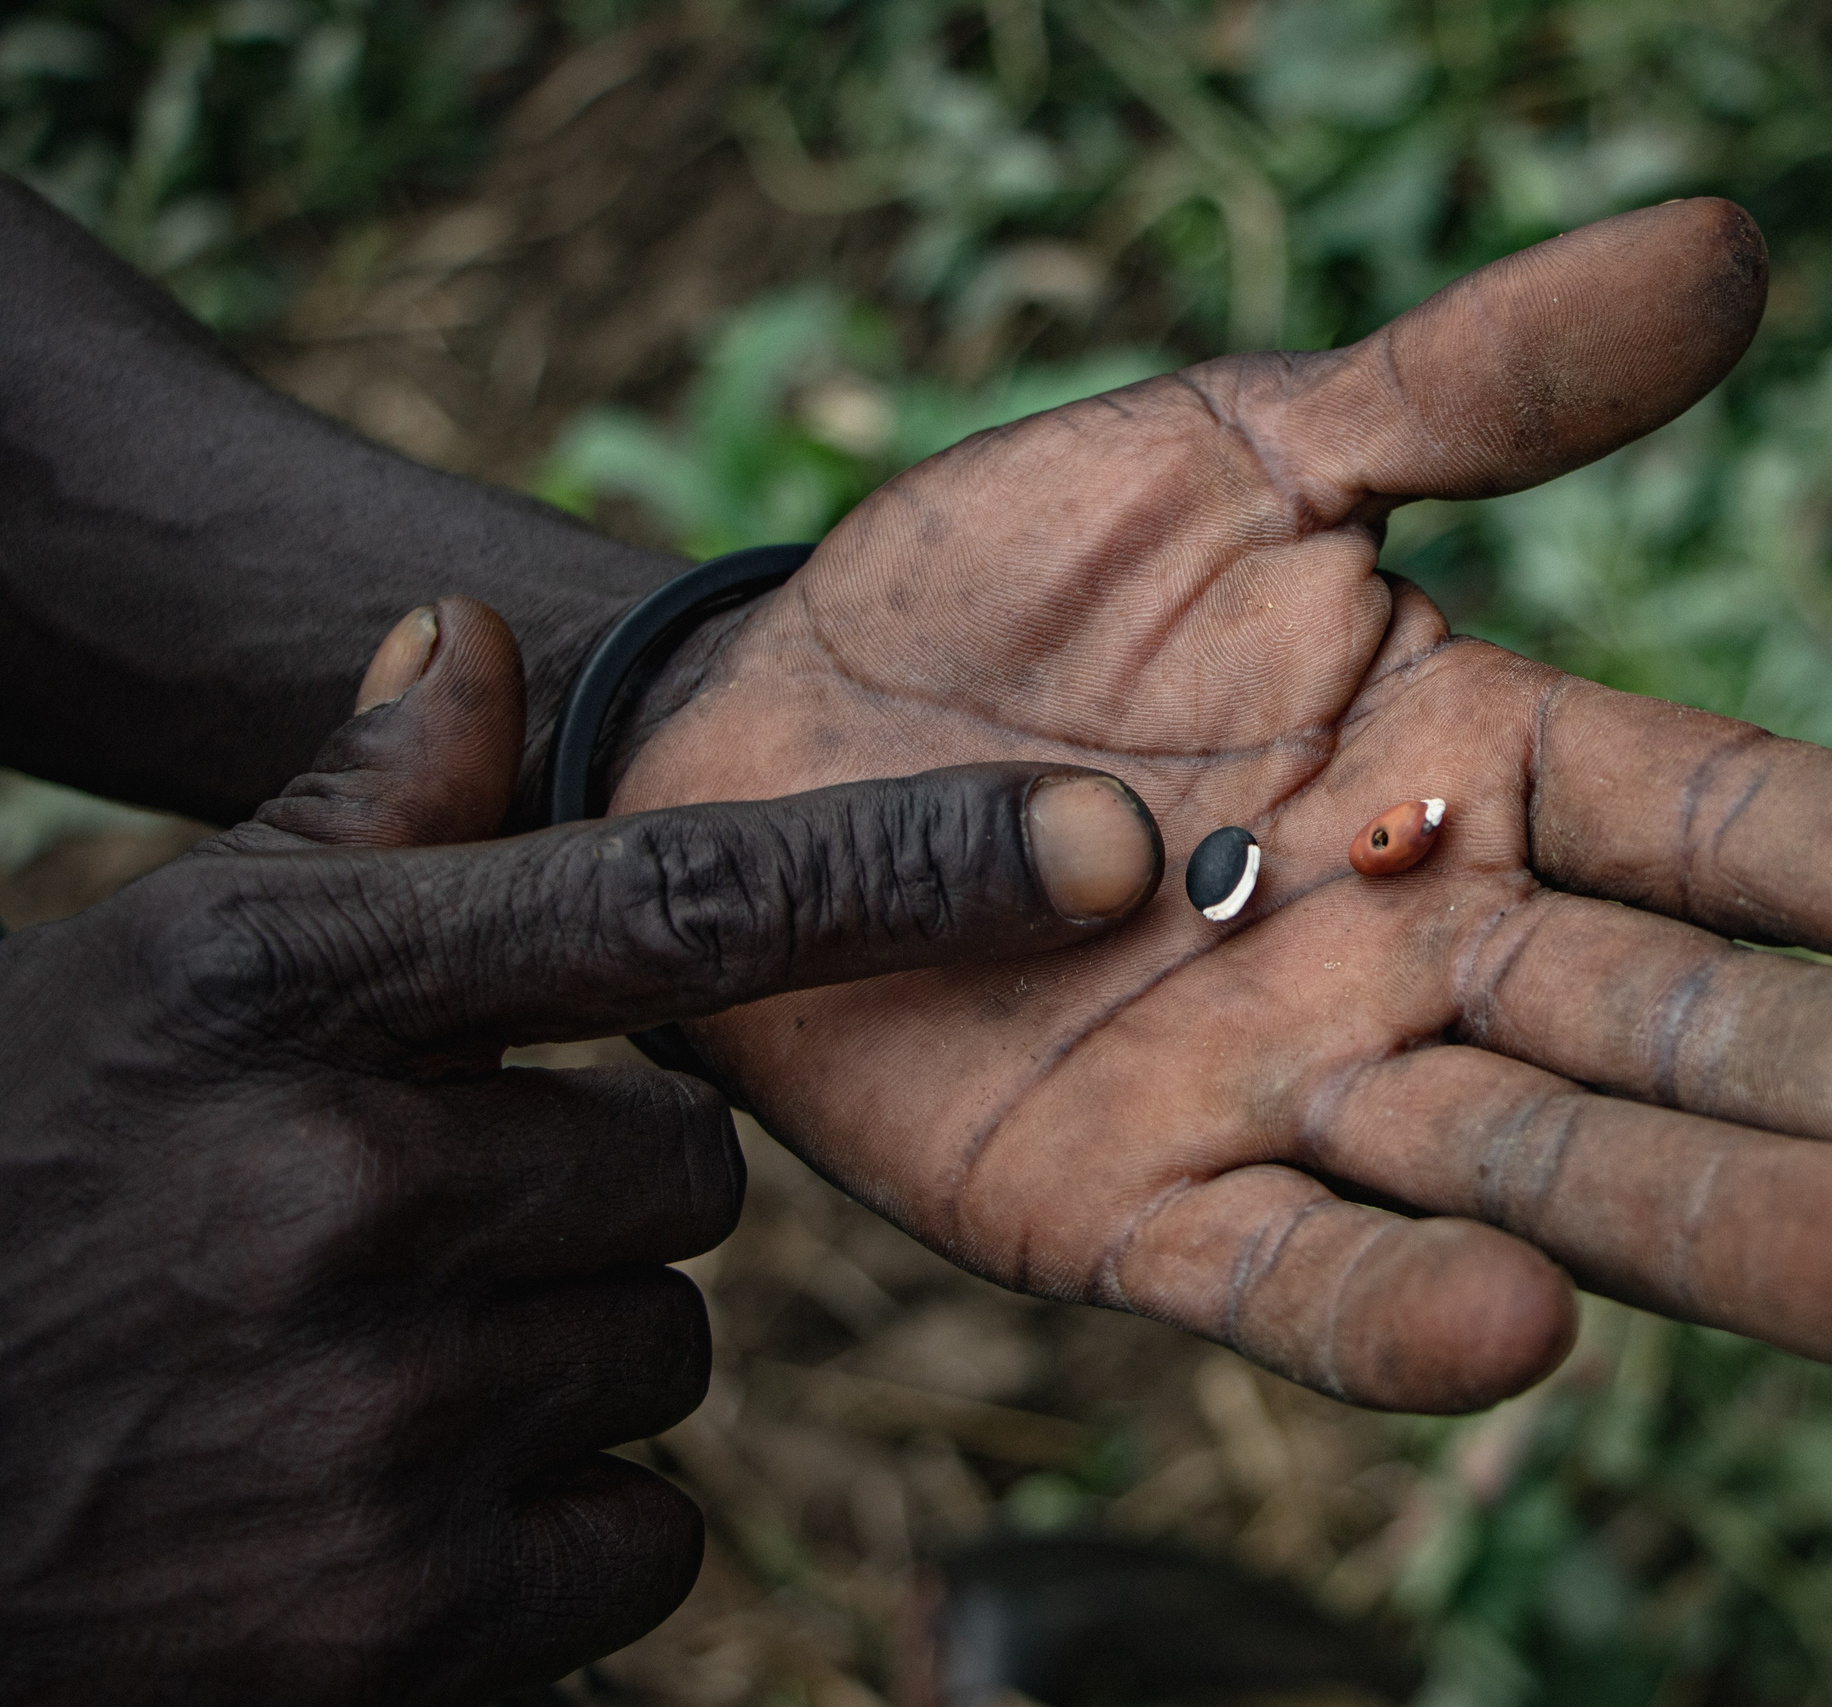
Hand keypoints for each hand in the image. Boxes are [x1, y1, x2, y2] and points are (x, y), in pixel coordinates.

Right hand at [0, 601, 1159, 1703]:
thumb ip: (350, 824)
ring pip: (665, 1355)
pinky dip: (552, 1533)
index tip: (1105, 844)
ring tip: (370, 1369)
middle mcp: (343, 1191)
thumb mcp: (157, 976)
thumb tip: (474, 643)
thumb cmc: (24, 1187)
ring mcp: (376, 1419)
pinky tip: (383, 1505)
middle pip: (689, 1174)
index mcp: (288, 993)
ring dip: (562, 1362)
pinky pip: (644, 1537)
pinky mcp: (399, 1623)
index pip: (669, 905)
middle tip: (419, 1228)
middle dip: (593, 1199)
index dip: (909, 871)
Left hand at [616, 200, 1831, 1411]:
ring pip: (1530, 1166)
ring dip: (1711, 1217)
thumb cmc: (1004, 586)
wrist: (749, 737)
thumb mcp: (1230, 450)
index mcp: (1477, 762)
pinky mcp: (1133, 1216)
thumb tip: (1731, 242)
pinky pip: (1283, 1279)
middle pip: (1681, 1020)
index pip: (1733, 825)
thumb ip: (1466, 386)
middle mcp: (1423, 948)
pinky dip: (1394, 1312)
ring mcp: (1289, 1096)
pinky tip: (1521, 1327)